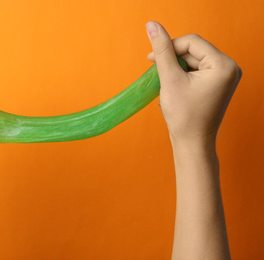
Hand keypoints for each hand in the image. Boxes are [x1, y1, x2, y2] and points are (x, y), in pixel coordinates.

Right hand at [146, 21, 241, 144]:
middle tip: (156, 72)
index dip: (169, 46)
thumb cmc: (184, 116)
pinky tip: (174, 89)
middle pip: (194, 50)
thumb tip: (152, 25)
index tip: (151, 58)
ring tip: (166, 85)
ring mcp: (224, 77)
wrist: (192, 143)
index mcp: (223, 65)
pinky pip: (197, 71)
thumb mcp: (170, 79)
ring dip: (176, 68)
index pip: (192, 42)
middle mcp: (229, 68)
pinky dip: (182, 76)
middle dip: (172, 59)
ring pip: (193, 60)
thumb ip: (162, 50)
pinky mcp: (217, 84)